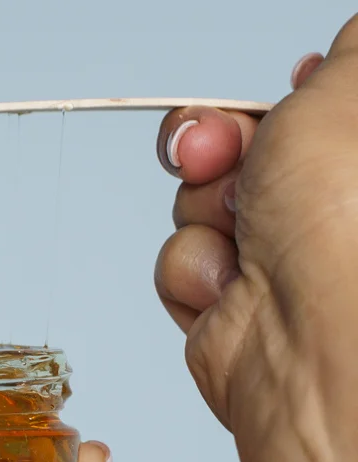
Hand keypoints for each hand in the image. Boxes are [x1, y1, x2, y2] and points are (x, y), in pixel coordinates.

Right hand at [154, 18, 357, 461]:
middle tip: (223, 153)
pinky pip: (184, 259)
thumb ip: (351, 51)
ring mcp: (279, 263)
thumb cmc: (346, 238)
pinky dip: (194, 267)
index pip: (317, 107)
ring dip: (205, 213)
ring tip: (240, 235)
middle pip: (245, 149)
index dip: (290, 95)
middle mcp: (328, 215)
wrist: (302, 347)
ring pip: (202, 204)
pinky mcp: (232, 304)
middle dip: (219, 146)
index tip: (287, 92)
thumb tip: (340, 52)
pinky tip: (226, 286)